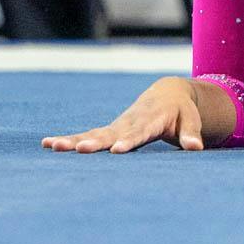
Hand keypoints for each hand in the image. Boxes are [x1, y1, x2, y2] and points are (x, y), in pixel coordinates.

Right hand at [42, 76, 206, 153]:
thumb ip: (191, 134)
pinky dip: (69, 139)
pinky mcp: (108, 130)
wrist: (167, 94)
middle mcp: (130, 122)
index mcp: (151, 120)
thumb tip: (196, 147)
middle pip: (110, 133)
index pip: (139, 132)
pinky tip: (47, 144)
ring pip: (93, 133)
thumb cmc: (181, 111)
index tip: (117, 150)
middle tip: (80, 149)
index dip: (129, 141)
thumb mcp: (190, 120)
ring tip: (53, 146)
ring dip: (73, 140)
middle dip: (95, 142)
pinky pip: (86, 134)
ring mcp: (116, 126)